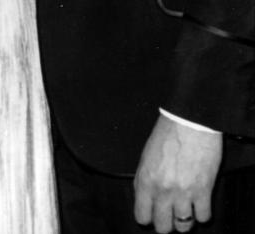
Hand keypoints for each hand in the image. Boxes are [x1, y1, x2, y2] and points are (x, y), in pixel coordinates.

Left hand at [133, 115, 222, 232]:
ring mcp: (184, 192)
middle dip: (166, 223)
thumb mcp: (146, 156)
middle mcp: (163, 190)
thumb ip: (143, 179)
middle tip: (169, 215)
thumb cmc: (167, 135)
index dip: (147, 217)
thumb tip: (144, 197)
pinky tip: (198, 203)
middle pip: (163, 226)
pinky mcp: (204, 191)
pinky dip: (201, 213)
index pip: (142, 215)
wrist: (190, 123)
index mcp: (146, 180)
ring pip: (184, 226)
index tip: (151, 215)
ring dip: (184, 220)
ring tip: (184, 209)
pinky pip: (203, 217)